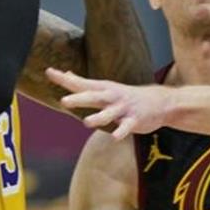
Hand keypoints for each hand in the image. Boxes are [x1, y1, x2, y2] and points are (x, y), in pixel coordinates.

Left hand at [47, 67, 169, 138]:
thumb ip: (83, 83)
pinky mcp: (135, 120)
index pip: (80, 83)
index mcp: (103, 89)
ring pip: (110, 113)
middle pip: (93, 97)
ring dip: (99, 117)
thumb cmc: (126, 96)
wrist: (160, 102)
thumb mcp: (105, 87)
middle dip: (79, 98)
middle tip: (63, 101)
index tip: (49, 72)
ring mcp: (124, 108)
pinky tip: (115, 137)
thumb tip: (65, 74)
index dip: (64, 79)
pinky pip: (127, 126)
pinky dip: (121, 131)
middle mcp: (112, 96)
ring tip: (87, 122)